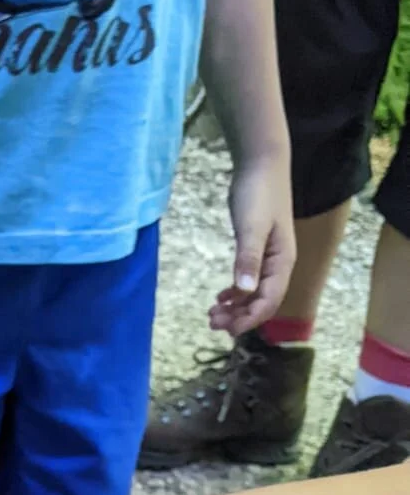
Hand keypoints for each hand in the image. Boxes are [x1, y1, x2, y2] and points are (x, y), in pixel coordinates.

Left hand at [210, 152, 294, 336]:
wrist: (261, 164)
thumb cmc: (258, 193)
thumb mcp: (251, 226)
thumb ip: (248, 258)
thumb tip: (244, 291)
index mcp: (282, 262)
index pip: (269, 301)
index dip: (249, 319)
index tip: (227, 329)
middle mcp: (278, 264)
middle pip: (262, 302)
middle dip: (239, 317)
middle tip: (212, 323)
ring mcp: (268, 258)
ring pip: (253, 293)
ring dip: (235, 307)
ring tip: (212, 314)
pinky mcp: (257, 250)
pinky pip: (249, 280)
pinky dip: (235, 293)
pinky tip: (220, 297)